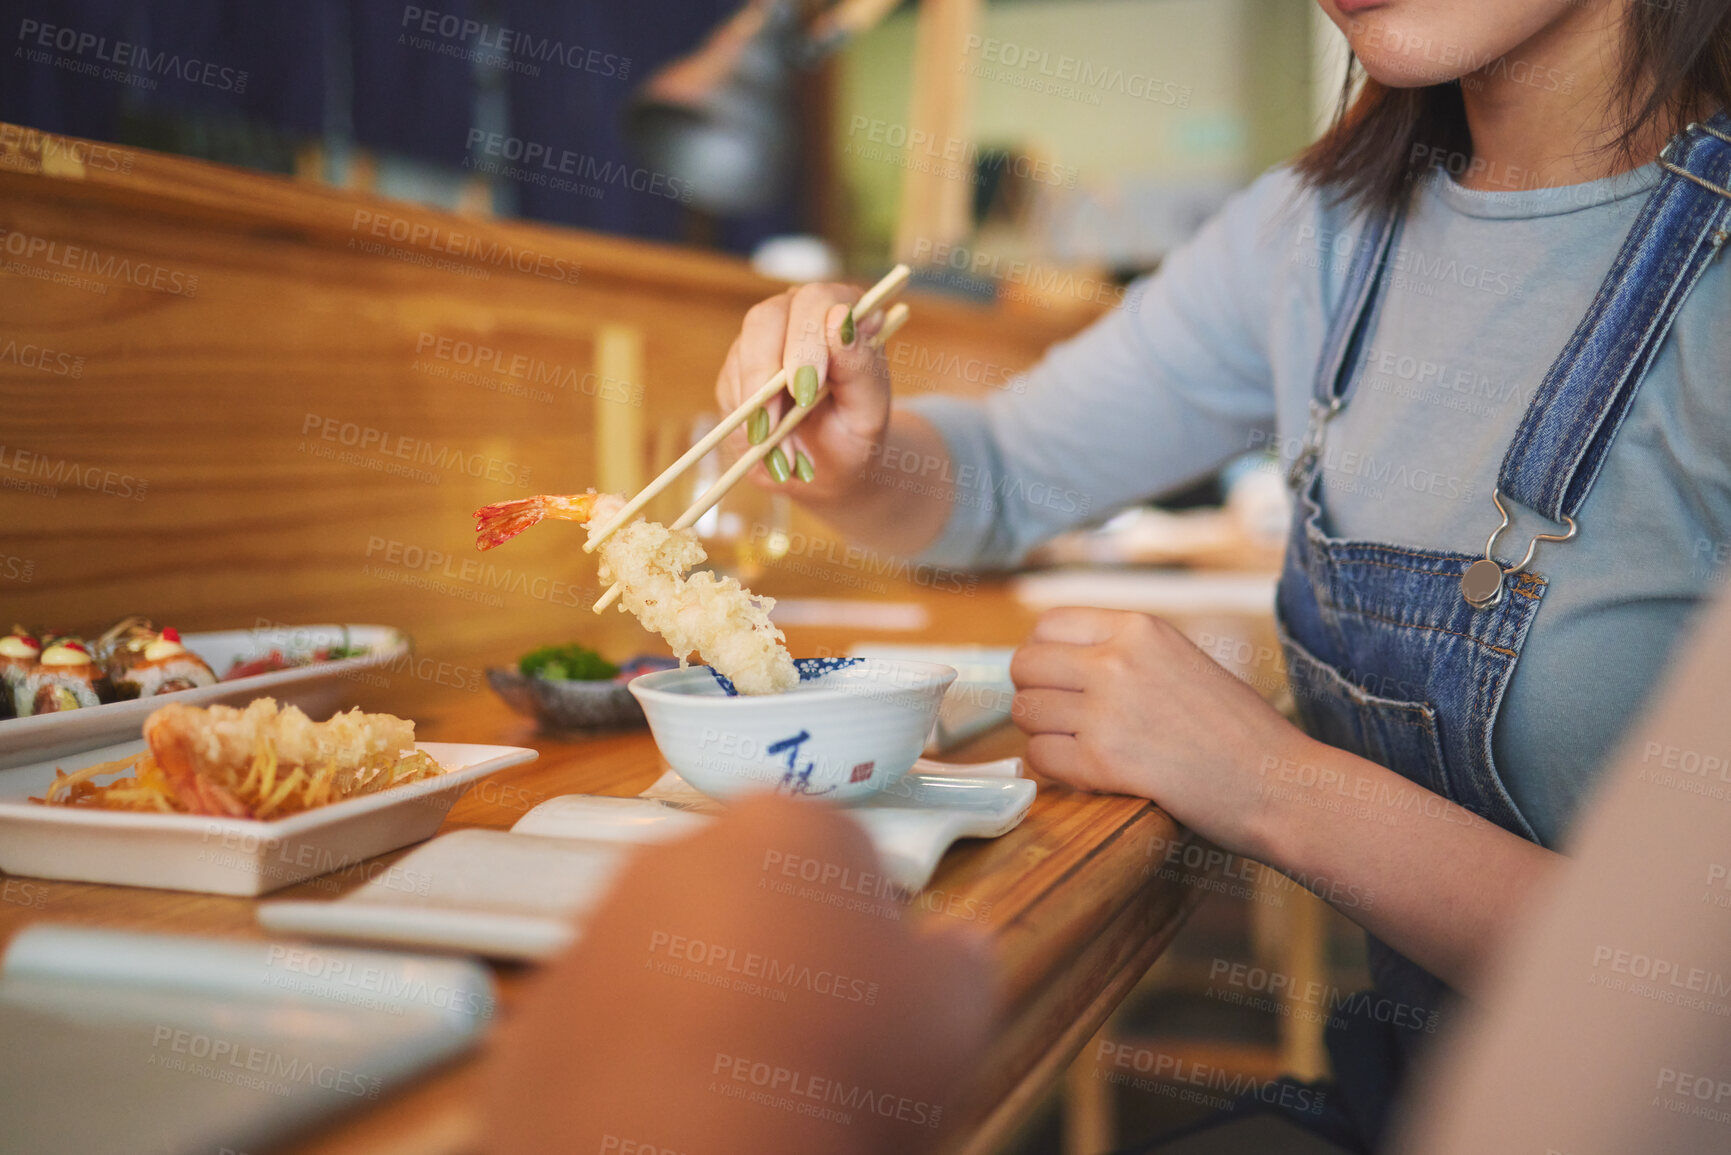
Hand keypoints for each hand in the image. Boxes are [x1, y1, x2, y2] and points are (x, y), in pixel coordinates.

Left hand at [485, 795, 993, 1154]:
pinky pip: (609, 1024)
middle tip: (816, 1035)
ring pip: (671, 955)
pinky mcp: (542, 1007)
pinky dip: (638, 1058)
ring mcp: (598, 927)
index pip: (842, 850)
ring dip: (703, 1000)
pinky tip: (677, 1109)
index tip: (878, 986)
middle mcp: (678, 852)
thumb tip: (958, 951)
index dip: (866, 924)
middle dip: (777, 947)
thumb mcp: (951, 1011)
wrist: (672, 1152)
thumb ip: (962, 959)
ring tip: (744, 1084)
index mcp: (787, 826)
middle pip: (747, 890)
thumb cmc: (829, 1062)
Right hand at [715, 283, 893, 500]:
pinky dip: (744, 419)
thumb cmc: (855, 434)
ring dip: (756, 405)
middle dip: (767, 370)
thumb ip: (861, 366)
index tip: (809, 388)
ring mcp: (766, 339)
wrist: (828, 465)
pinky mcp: (738, 367)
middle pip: (767, 317)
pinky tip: (766, 444)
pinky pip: (728, 383)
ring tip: (782, 450)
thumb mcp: (869, 412)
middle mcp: (800, 316)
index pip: (818, 300)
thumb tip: (839, 320)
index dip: (807, 340)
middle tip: (775, 423)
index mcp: (844, 315)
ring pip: (742, 351)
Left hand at [1010, 607, 1309, 857]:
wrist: (1279, 782)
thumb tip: (1056, 657)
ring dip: (1044, 733)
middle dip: (1035, 694)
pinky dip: (1056, 769)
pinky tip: (1089, 771)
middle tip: (1063, 717)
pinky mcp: (1103, 763)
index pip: (1046, 626)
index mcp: (1138, 628)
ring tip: (1081, 745)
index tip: (1056, 679)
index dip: (1043, 655)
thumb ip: (1122, 651)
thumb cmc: (1237, 729)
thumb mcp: (1180, 659)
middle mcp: (1116, 661)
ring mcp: (1106, 712)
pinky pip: (1041, 758)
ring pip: (1026, 713)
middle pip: (1024, 667)